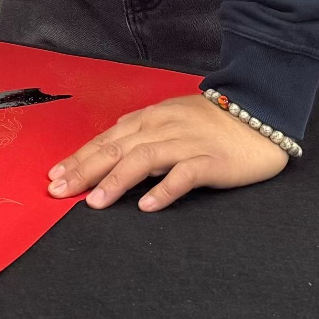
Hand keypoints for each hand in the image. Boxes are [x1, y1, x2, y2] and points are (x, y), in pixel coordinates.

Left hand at [49, 92, 287, 209]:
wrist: (263, 113)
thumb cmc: (216, 121)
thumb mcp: (173, 117)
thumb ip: (143, 129)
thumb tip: (110, 142)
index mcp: (154, 117)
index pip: (109, 138)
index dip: (80, 157)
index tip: (55, 176)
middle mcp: (166, 127)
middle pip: (118, 147)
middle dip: (85, 169)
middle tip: (59, 191)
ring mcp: (189, 143)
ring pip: (145, 158)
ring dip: (117, 180)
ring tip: (95, 202)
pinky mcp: (212, 160)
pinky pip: (185, 174)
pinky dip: (164, 189)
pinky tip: (148, 206)